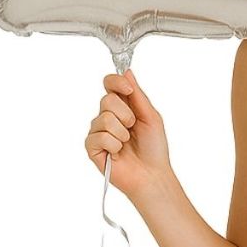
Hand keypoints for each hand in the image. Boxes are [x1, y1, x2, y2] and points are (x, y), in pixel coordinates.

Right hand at [84, 68, 171, 200]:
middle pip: (106, 100)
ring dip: (121, 132)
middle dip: (125, 114)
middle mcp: (108, 116)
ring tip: (127, 143)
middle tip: (133, 127)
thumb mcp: (150, 116)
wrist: (152, 173)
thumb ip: (138, 95)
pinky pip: (98, 137)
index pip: (110, 84)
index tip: (129, 90)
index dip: (116, 82)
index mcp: (123, 106)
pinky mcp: (92, 148)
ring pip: (103, 119)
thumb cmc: (154, 147)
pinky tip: (118, 153)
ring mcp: (98, 132)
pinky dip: (113, 145)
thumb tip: (127, 72)